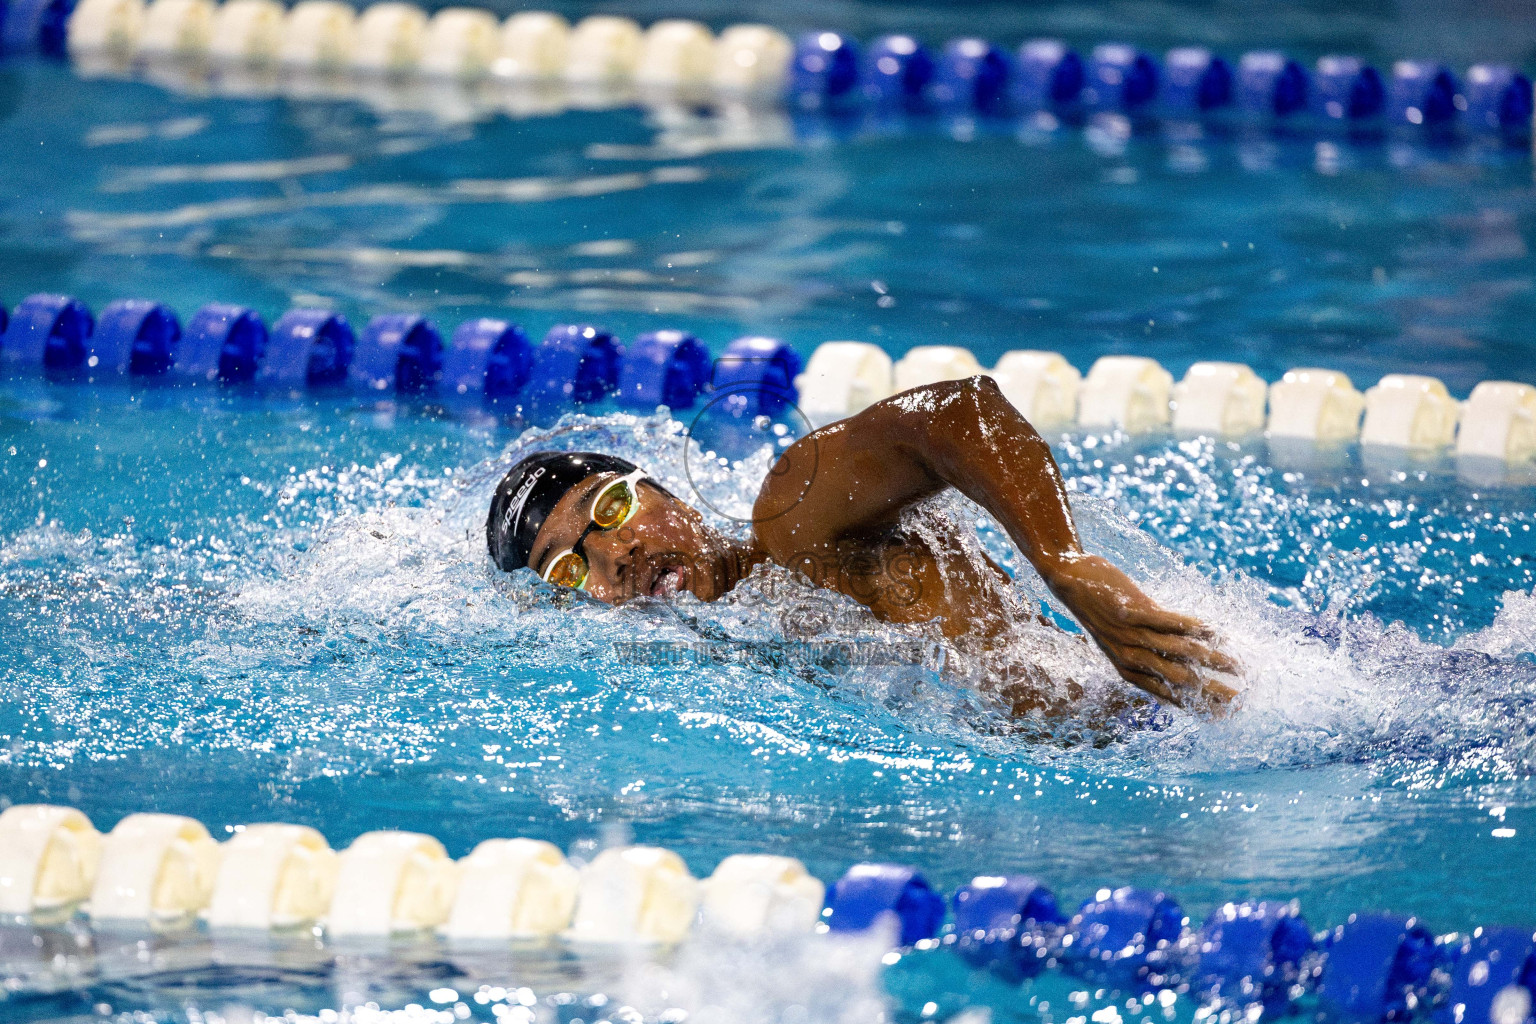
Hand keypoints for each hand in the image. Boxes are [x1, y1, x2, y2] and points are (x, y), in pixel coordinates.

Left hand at [1040, 553, 1240, 714]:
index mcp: (1128, 670)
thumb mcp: (1120, 640)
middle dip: (1211, 691)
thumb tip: (1183, 663)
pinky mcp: (1129, 610)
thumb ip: (1150, 652)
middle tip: (1241, 698)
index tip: (1225, 714)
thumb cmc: (1098, 610)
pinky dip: (1191, 626)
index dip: (1198, 705)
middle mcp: (1129, 658)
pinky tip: (1213, 630)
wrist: (1067, 578)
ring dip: (1211, 659)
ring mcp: (1129, 635)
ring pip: (1178, 652)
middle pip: (1180, 680)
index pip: (1170, 695)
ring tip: (1237, 664)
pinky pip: (1167, 621)